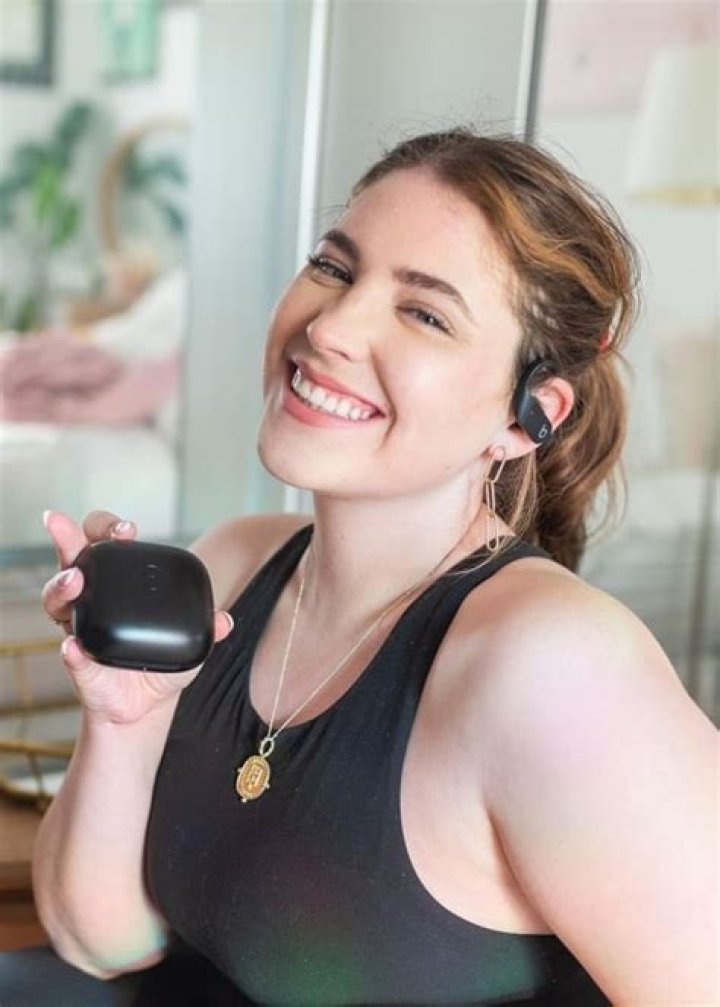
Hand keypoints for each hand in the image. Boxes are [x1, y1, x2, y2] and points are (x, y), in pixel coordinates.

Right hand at [41, 510, 233, 724]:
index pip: (107, 543)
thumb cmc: (161, 658)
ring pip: (57, 598)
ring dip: (61, 585)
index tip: (126, 529)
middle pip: (73, 557)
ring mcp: (80, 626)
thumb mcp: (190, 638)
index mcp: (120, 582)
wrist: (146, 703)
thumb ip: (206, 625)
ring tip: (73, 580)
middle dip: (69, 537)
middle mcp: (93, 597)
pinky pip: (70, 653)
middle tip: (71, 530)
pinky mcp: (78, 661)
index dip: (111, 529)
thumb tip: (225, 620)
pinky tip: (73, 647)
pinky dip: (71, 650)